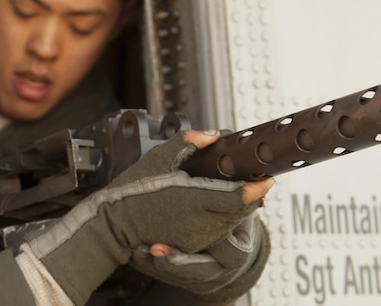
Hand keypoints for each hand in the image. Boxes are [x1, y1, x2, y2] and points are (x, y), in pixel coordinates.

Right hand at [131, 130, 272, 298]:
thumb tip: (212, 135)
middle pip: (240, 211)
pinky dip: (224, 219)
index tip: (267, 177)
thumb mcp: (158, 157)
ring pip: (232, 223)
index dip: (257, 187)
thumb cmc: (133, 189)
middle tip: (255, 180)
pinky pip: (218, 232)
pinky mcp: (191, 245)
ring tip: (236, 191)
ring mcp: (196, 237)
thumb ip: (188, 142)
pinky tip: (217, 206)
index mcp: (193, 199)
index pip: (237, 197)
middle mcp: (199, 222)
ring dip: (238, 208)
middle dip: (251, 196)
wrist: (114, 223)